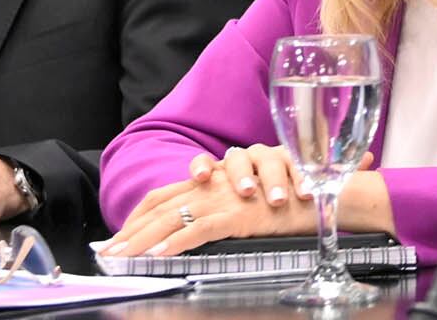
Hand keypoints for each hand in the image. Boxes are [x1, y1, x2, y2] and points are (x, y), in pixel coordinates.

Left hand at [103, 147, 376, 256]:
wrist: (328, 193)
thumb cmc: (295, 199)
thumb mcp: (256, 199)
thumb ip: (230, 203)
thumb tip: (199, 226)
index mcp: (218, 179)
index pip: (167, 193)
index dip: (140, 213)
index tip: (119, 234)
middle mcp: (218, 183)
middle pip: (163, 204)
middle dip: (131, 229)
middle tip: (108, 251)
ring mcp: (227, 197)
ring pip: (175, 216)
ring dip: (144, 239)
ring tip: (124, 257)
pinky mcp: (240, 213)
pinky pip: (201, 229)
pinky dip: (177, 243)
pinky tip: (158, 256)